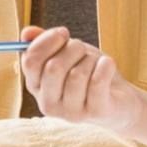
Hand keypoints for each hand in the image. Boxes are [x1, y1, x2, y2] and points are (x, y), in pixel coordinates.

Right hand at [20, 25, 144, 132]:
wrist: (120, 103)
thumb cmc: (89, 74)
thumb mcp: (67, 55)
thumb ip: (45, 44)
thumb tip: (26, 33)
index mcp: (37, 88)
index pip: (30, 61)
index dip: (47, 40)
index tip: (64, 32)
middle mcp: (48, 104)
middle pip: (53, 67)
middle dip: (72, 48)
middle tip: (83, 49)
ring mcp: (71, 113)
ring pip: (77, 74)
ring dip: (91, 59)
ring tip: (96, 63)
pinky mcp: (95, 113)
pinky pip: (97, 82)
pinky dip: (105, 66)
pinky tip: (107, 65)